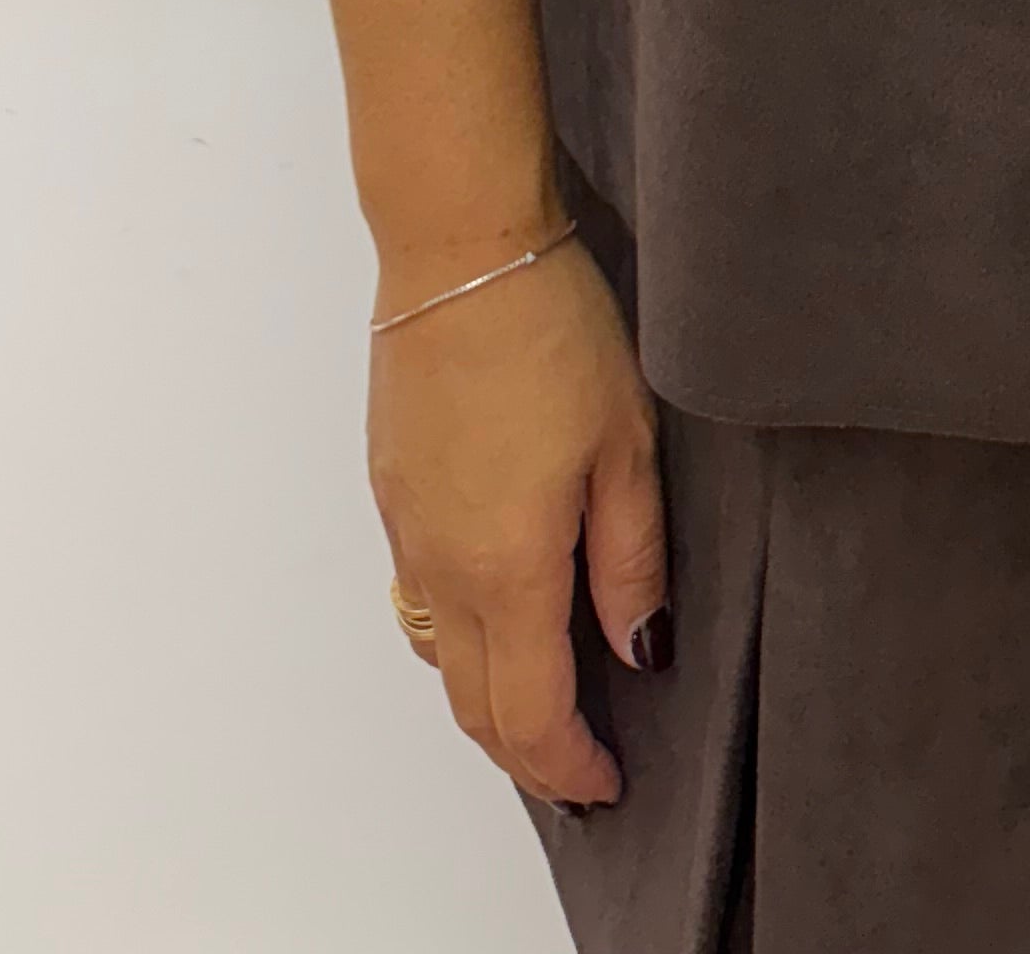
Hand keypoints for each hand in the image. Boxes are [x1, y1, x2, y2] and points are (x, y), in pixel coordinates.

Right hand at [369, 227, 666, 809]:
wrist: (460, 248)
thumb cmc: (550, 329)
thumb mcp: (626, 445)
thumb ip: (630, 561)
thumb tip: (637, 650)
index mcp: (507, 566)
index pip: (530, 713)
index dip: (569, 766)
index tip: (607, 781)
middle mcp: (441, 565)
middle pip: (472, 705)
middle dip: (526, 752)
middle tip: (580, 765)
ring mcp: (406, 529)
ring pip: (438, 656)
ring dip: (486, 698)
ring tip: (544, 701)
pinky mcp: (391, 491)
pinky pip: (418, 598)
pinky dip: (457, 637)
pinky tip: (499, 612)